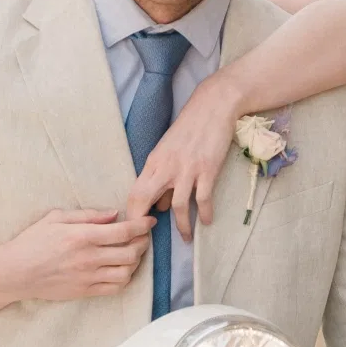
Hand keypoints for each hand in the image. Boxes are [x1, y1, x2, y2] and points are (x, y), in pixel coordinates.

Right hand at [3, 208, 152, 301]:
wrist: (15, 272)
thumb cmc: (32, 242)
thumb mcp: (56, 218)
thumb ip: (87, 215)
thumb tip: (113, 214)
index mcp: (82, 236)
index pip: (123, 232)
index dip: (141, 226)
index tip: (149, 222)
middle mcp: (89, 258)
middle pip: (131, 252)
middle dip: (143, 243)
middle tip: (142, 237)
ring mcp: (88, 277)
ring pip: (127, 272)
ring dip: (136, 262)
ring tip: (133, 253)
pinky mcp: (85, 291)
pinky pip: (115, 287)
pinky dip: (125, 278)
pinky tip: (122, 269)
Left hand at [126, 74, 242, 242]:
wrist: (212, 107)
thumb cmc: (189, 128)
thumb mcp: (167, 150)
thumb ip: (161, 177)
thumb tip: (161, 205)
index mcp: (154, 161)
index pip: (135, 192)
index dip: (133, 214)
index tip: (137, 228)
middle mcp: (166, 166)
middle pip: (145, 198)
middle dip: (143, 223)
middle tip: (149, 239)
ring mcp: (187, 169)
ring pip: (178, 206)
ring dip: (181, 226)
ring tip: (186, 238)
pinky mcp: (207, 170)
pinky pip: (203, 199)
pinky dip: (204, 214)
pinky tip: (206, 222)